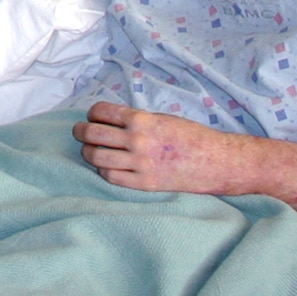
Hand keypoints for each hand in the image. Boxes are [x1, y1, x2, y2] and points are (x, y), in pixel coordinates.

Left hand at [74, 103, 263, 197]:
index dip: (92, 113)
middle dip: (81, 131)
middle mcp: (138, 140)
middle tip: (80, 132)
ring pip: (97, 156)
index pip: (102, 112)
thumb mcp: (163, 118)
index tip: (92, 116)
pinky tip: (106, 165)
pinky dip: (103, 169)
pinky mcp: (144, 183)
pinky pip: (111, 176)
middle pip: (93, 134)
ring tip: (89, 150)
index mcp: (143, 120)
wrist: (216, 162)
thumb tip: (112, 120)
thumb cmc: (192, 136)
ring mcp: (140, 164)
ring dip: (89, 151)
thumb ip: (138, 120)